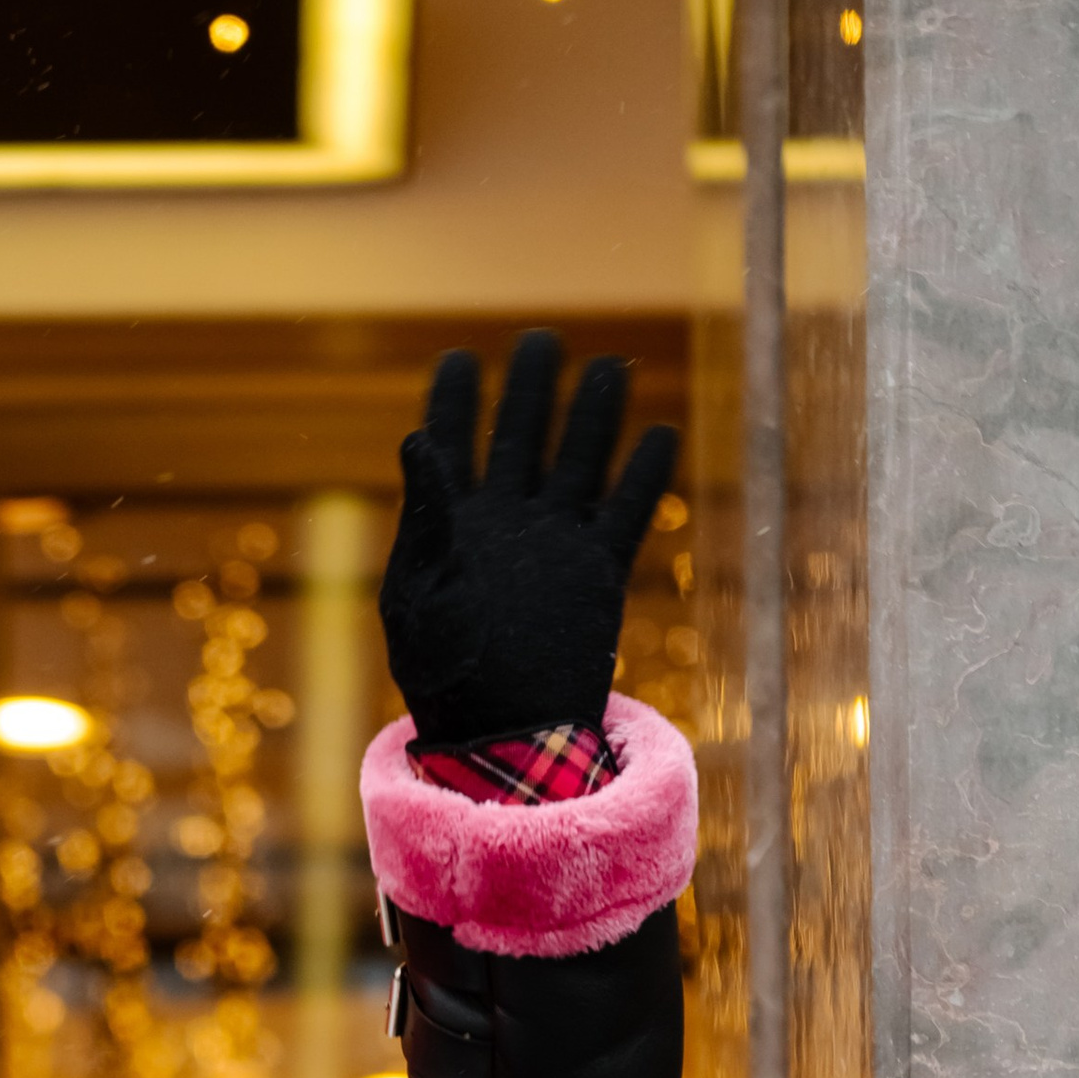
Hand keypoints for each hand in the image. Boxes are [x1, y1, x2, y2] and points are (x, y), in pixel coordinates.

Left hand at [378, 329, 678, 749]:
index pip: (451, 443)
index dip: (454, 400)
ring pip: (580, 462)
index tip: (459, 359)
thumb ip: (427, 517)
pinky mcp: (598, 574)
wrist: (500, 737)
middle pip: (522, 438)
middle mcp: (508, 525)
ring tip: (611, 366)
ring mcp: (555, 545)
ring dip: (595, 416)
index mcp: (453, 526)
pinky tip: (661, 434)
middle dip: (532, 388)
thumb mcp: (418, 596)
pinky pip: (627, 513)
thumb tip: (417, 442)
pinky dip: (645, 475)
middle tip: (541, 340)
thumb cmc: (445, 678)